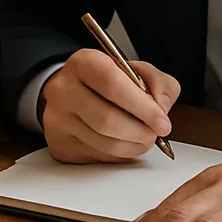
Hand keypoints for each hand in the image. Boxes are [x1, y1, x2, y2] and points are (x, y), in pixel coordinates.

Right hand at [41, 49, 178, 163]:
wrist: (72, 93)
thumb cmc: (106, 82)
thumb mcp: (135, 70)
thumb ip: (158, 82)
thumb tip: (161, 108)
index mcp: (83, 63)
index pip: (113, 85)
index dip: (142, 107)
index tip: (162, 122)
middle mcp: (64, 90)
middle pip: (107, 119)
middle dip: (140, 132)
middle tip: (155, 134)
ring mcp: (58, 120)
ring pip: (104, 143)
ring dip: (133, 146)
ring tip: (143, 138)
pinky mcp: (60, 145)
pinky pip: (98, 158)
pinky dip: (119, 155)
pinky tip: (124, 144)